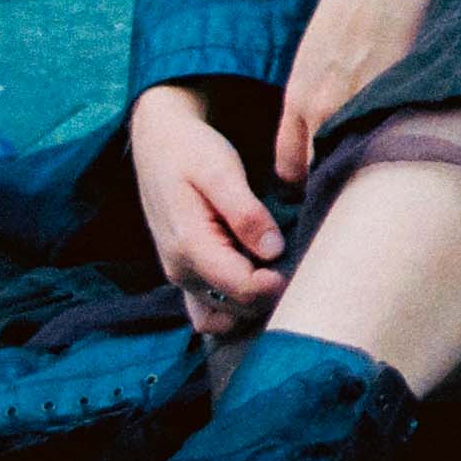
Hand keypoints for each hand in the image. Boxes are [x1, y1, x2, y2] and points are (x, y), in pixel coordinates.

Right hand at [129, 83, 286, 342]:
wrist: (158, 144)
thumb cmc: (192, 151)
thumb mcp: (220, 170)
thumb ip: (246, 213)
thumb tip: (273, 250)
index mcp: (190, 247)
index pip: (242, 289)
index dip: (277, 284)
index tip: (301, 262)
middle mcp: (182, 272)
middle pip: (238, 308)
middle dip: (271, 293)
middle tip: (299, 261)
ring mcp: (182, 278)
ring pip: (225, 317)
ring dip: (255, 304)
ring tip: (279, 270)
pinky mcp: (187, 276)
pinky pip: (211, 313)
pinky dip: (235, 307)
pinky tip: (258, 279)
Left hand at [274, 0, 451, 184]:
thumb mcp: (318, 47)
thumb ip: (318, 90)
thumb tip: (326, 126)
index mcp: (299, 94)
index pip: (289, 167)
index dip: (304, 181)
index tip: (320, 182)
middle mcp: (323, 107)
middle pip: (320, 175)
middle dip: (333, 185)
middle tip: (350, 188)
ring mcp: (362, 104)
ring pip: (357, 166)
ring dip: (367, 171)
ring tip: (383, 173)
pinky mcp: (399, 95)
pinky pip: (392, 141)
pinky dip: (398, 149)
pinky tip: (409, 145)